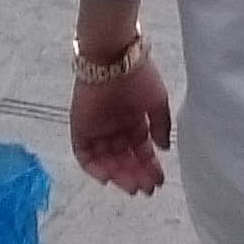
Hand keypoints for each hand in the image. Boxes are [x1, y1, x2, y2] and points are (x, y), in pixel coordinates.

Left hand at [68, 45, 172, 194]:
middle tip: (146, 188)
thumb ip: (161, 125)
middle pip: (124, 159)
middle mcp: (115, 128)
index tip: (158, 180)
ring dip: (119, 175)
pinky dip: (94, 168)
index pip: (140, 150)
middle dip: (136, 175)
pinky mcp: (80, 128)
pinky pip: (84, 155)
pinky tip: (108, 177)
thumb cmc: (138, 74)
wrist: (113, 56)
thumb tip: (164, 147)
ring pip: (106, 161)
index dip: (149, 166)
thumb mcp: (157, 100)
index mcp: (133, 120)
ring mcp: (97, 129)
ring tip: (132, 185)